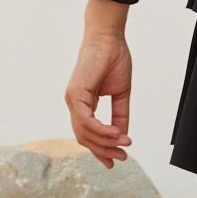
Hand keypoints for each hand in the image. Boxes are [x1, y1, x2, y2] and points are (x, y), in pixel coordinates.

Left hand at [65, 29, 132, 168]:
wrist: (109, 38)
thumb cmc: (114, 59)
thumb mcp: (120, 93)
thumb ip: (120, 114)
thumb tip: (122, 135)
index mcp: (83, 104)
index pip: (88, 134)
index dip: (101, 149)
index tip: (116, 159)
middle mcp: (74, 104)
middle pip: (85, 138)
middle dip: (104, 151)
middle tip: (122, 157)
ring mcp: (72, 100)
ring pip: (84, 133)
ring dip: (105, 142)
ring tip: (124, 144)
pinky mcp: (75, 94)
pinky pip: (86, 121)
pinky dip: (101, 130)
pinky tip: (116, 133)